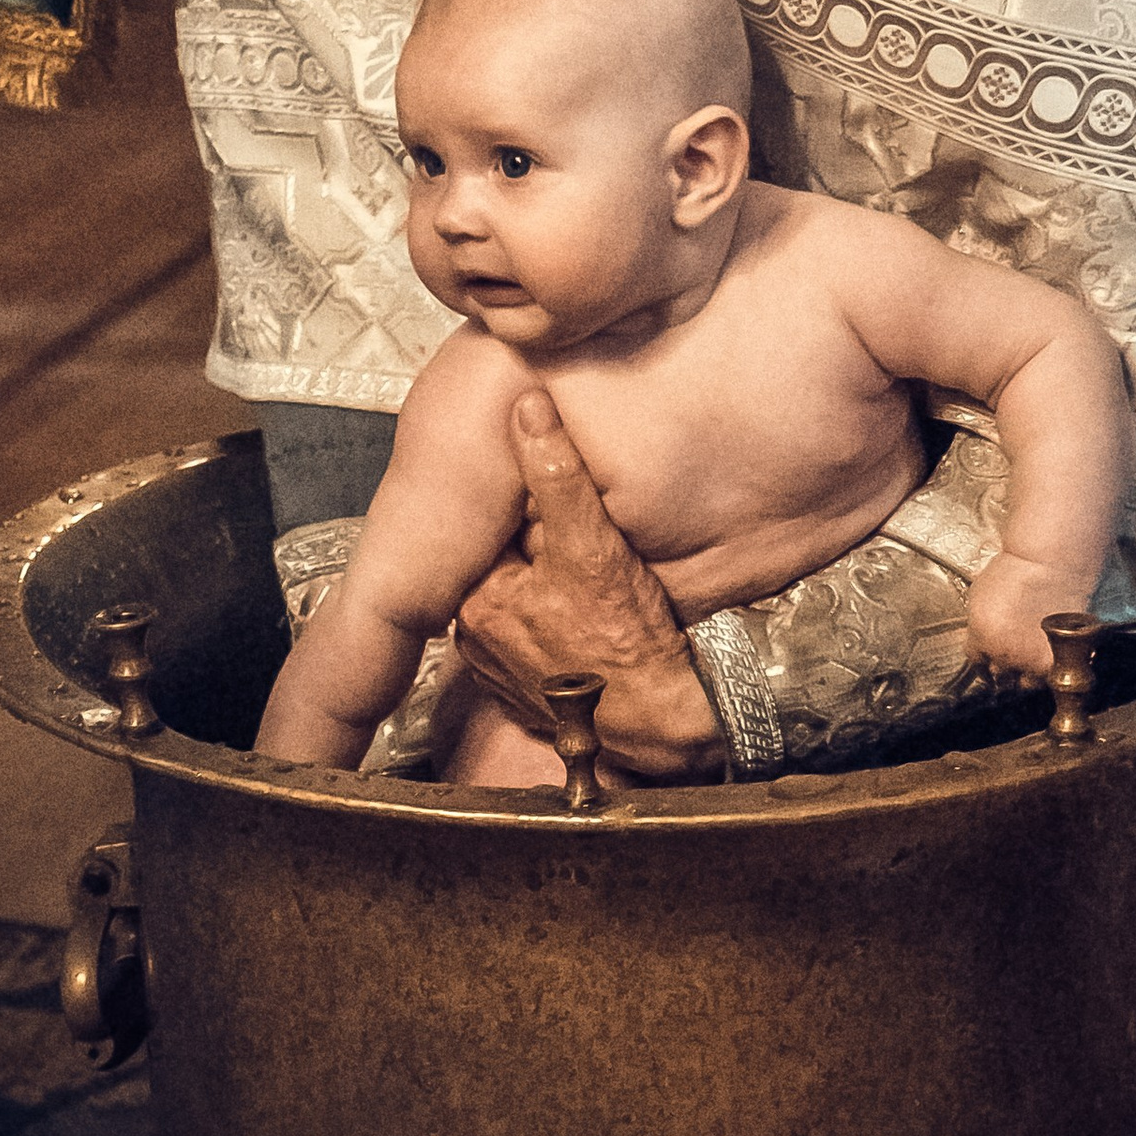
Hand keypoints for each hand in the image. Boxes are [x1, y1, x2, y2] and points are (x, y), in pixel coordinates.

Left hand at [449, 392, 722, 782]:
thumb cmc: (629, 646)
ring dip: (544, 580)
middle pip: (501, 560)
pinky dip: (551, 618)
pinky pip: (529, 633)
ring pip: (517, 595)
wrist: (659, 726)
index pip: (486, 526)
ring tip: (587, 574)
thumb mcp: (595, 547)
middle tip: (581, 534)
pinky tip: (585, 615)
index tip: (554, 495)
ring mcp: (498, 668)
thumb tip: (529, 409)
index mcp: (477, 600)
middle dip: (535, 541)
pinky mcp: (523, 690)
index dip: (523, 503)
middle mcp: (476, 638)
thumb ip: (558, 476)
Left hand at [965, 549, 1089, 682]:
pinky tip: (1051, 664)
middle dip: (1004, 672)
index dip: (985, 663)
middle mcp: (1002, 654)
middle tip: (1012, 663)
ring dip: (1027, 677)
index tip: (990, 663)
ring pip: (1024, 686)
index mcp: (980, 638)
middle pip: (999, 679)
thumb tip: (984, 638)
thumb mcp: (982, 594)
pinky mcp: (1055, 662)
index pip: (976, 664)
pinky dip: (1049, 674)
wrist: (1051, 562)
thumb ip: (981, 624)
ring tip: (1032, 666)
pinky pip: (1048, 680)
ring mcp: (1029, 661)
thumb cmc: (1017, 567)